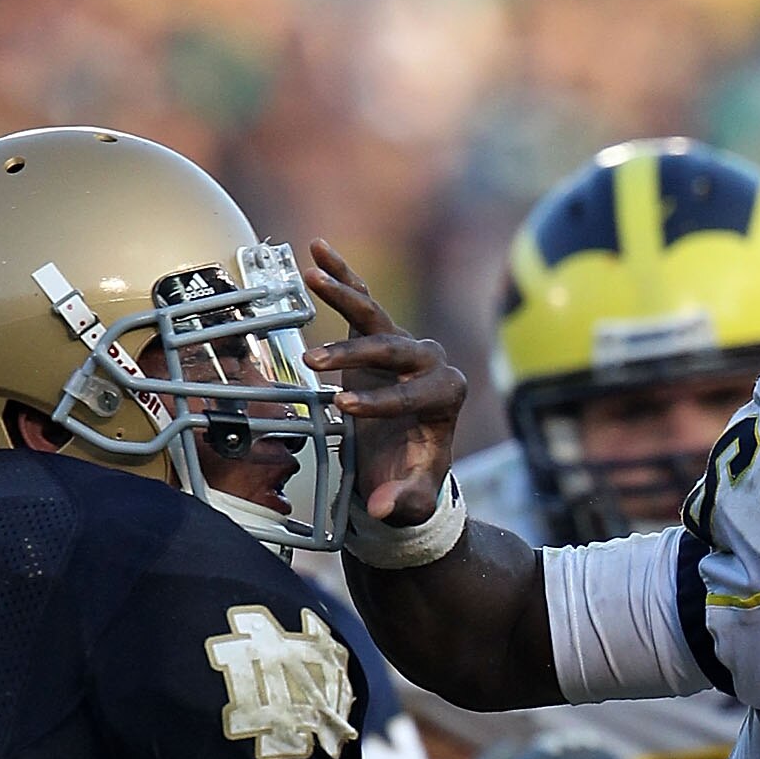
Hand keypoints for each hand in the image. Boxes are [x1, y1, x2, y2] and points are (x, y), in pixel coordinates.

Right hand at [304, 241, 467, 529]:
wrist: (405, 458)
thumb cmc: (410, 475)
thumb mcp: (413, 496)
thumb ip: (405, 502)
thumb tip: (385, 508)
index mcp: (447, 395)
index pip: (414, 393)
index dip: (380, 402)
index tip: (344, 409)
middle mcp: (431, 362)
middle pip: (392, 349)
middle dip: (352, 355)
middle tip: (313, 363)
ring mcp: (405, 344)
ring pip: (374, 316)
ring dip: (342, 294)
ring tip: (312, 275)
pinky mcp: (380, 334)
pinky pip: (361, 300)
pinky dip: (341, 275)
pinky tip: (317, 249)